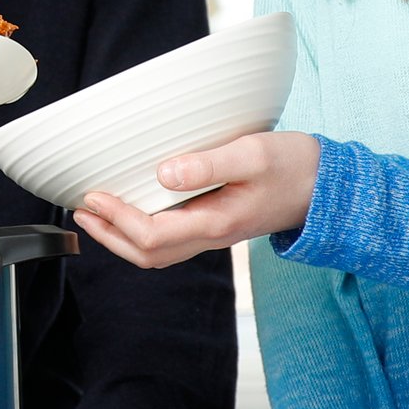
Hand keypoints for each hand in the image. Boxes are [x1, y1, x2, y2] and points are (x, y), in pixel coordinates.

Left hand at [69, 130, 320, 267]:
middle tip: (81, 209)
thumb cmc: (293, 166)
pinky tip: (132, 209)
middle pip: (148, 254)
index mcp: (217, 223)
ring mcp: (213, 233)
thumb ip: (208, 164)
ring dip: (121, 236)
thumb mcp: (252, 154)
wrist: (327, 186)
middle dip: (109, 235)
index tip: (94, 196)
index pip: (152, 236)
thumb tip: (163, 174)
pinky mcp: (215, 224)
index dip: (117, 220)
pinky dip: (141, 229)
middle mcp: (211, 235)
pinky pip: (170, 240)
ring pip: (157, 252)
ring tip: (95, 213)